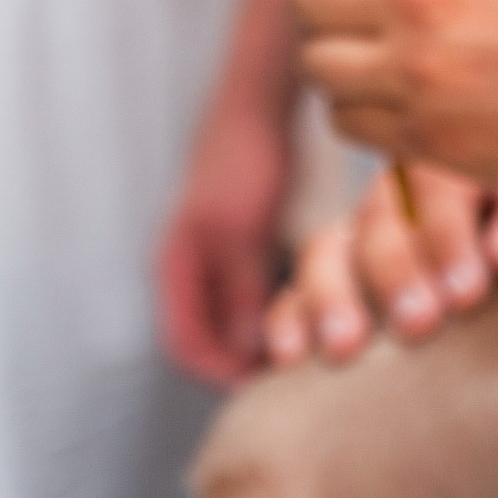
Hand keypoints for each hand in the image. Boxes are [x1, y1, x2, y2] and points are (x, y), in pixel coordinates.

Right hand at [157, 100, 290, 384]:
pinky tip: (321, 318)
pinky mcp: (250, 246)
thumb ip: (238, 291)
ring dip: (269, 343)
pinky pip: (262, 298)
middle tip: (297, 386)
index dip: (223, 377)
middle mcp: (194, 269)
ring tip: (314, 358)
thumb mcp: (240, 231)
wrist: (261, 104)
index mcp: (176, 268)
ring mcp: (222, 258)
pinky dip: (284, 315)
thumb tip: (244, 351)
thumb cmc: (244, 160)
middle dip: (249, 368)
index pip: (187, 348)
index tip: (268, 393)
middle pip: (213, 342)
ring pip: (240, 323)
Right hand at [265, 164, 497, 363]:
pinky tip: (287, 358)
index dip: (450, 237)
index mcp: (464, 158)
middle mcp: (404, 192)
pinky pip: (298, 290)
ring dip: (332, 297)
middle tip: (419, 324)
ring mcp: (365, 233)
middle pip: (380, 218)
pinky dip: (288, 318)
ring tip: (345, 348)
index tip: (470, 293)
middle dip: (396, 273)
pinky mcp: (341, 278)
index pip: (442, 186)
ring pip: (329, 248)